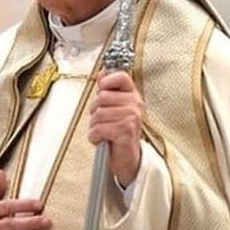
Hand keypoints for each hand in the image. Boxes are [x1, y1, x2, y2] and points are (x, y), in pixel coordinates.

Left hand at [88, 70, 142, 186]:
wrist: (126, 158)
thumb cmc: (117, 131)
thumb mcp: (113, 108)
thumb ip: (107, 90)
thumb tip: (101, 72)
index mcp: (132, 96)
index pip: (122, 77)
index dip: (107, 81)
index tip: (102, 90)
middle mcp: (135, 105)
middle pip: (102, 96)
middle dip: (95, 110)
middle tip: (102, 120)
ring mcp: (132, 118)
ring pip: (98, 114)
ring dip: (94, 125)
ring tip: (103, 131)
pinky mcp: (126, 131)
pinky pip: (99, 128)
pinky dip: (94, 136)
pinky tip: (102, 139)